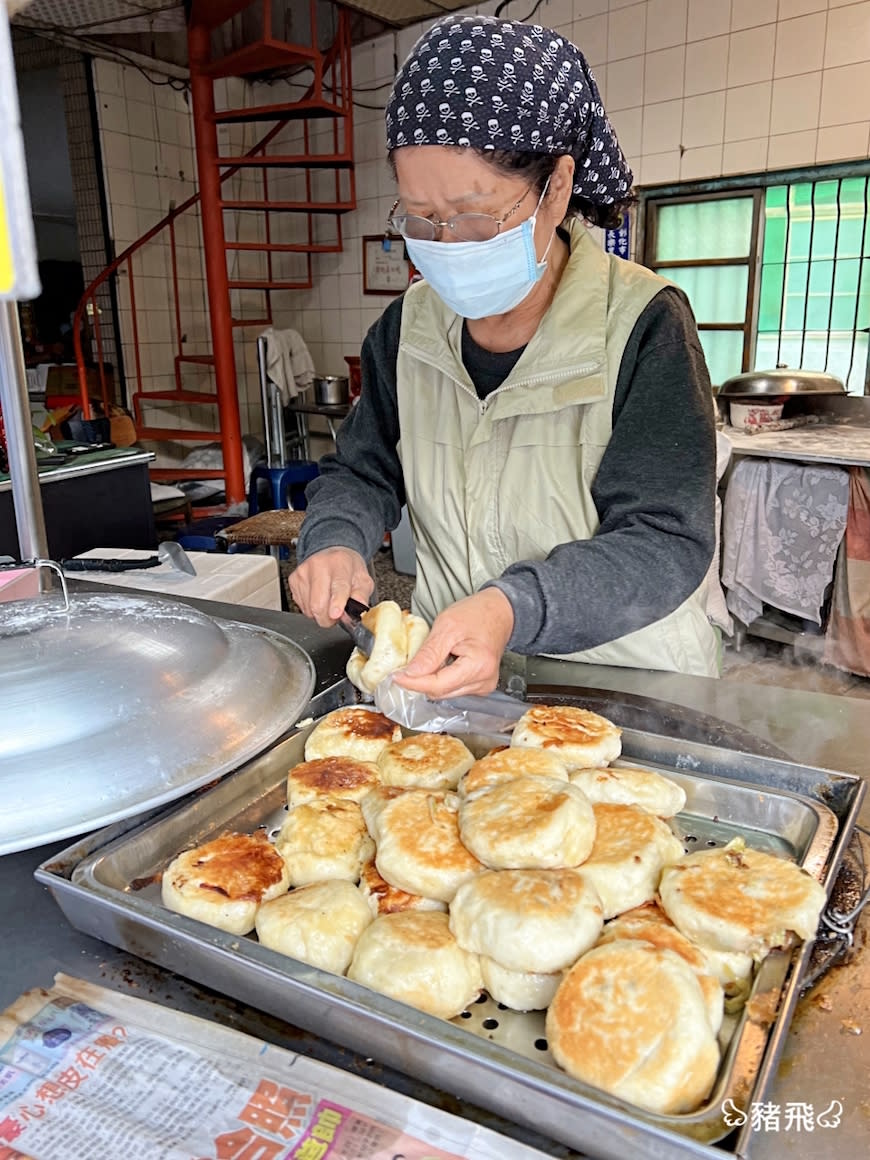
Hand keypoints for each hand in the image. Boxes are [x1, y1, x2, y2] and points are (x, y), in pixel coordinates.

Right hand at [289, 547, 373, 626]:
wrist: (331, 554)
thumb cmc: (347, 568)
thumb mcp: (363, 580)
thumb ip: (362, 596)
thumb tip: (358, 611)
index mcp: (340, 564)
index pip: (338, 586)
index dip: (337, 603)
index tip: (336, 614)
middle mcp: (319, 566)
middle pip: (318, 603)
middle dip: (328, 619)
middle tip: (337, 615)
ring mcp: (303, 573)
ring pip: (309, 609)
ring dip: (320, 614)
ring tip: (329, 604)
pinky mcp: (293, 580)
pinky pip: (302, 607)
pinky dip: (311, 609)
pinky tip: (319, 598)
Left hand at [393, 589, 514, 698]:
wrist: (499, 612)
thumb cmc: (477, 614)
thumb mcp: (447, 626)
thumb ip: (429, 653)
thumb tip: (410, 674)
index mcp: (478, 666)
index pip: (438, 685)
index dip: (413, 682)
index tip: (395, 677)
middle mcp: (483, 681)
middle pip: (440, 691)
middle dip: (420, 680)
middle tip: (405, 666)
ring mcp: (483, 686)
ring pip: (444, 693)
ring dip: (431, 679)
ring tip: (431, 657)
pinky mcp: (480, 686)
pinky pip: (452, 689)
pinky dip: (441, 678)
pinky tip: (442, 663)